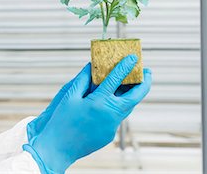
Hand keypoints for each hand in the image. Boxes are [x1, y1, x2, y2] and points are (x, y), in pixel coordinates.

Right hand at [23, 55, 151, 172]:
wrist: (58, 148)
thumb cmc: (61, 121)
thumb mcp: (69, 96)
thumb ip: (82, 79)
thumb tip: (91, 66)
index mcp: (98, 102)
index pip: (116, 79)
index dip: (125, 66)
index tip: (133, 57)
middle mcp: (109, 114)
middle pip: (135, 96)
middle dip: (144, 83)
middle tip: (148, 72)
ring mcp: (111, 126)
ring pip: (128, 107)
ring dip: (133, 94)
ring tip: (133, 83)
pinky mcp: (109, 134)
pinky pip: (117, 117)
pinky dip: (118, 106)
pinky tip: (113, 100)